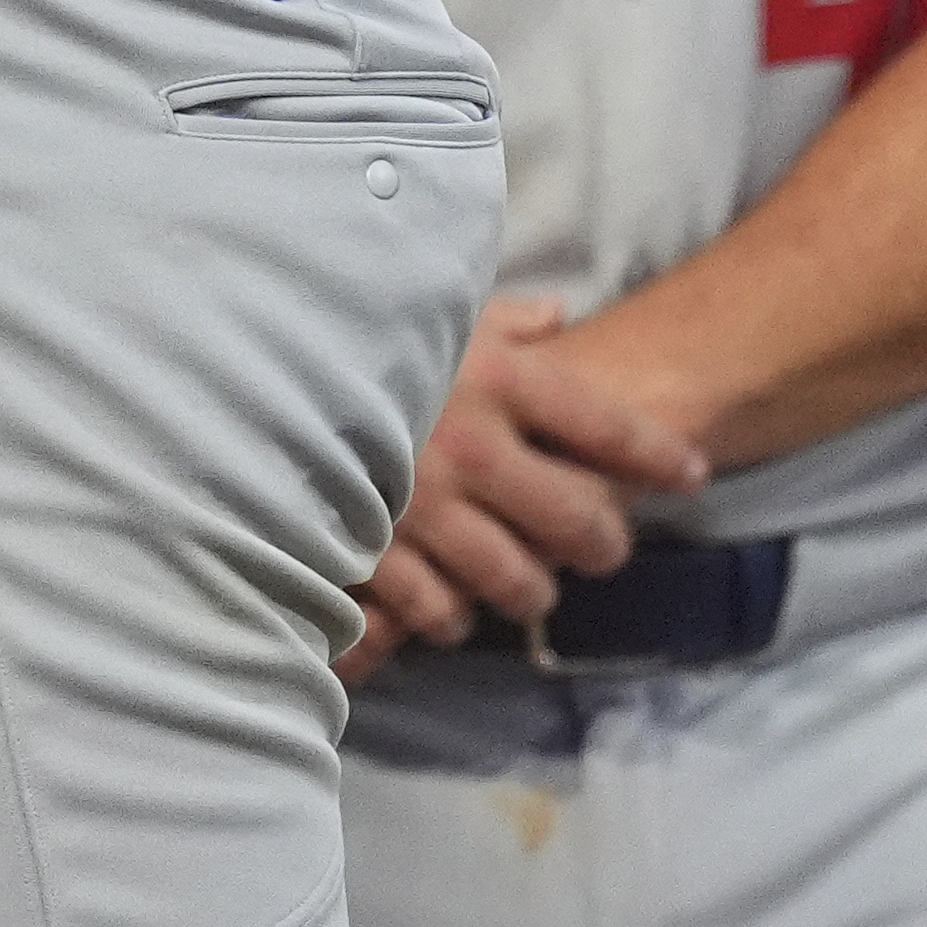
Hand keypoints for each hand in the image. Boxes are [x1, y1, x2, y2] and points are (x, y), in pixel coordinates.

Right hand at [339, 295, 711, 680]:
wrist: (236, 375)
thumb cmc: (340, 336)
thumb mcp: (426, 311)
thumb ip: (497, 320)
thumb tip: (557, 317)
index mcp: (494, 378)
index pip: (608, 428)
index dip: (661, 458)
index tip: (691, 474)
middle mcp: (472, 447)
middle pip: (581, 521)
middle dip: (605, 541)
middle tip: (606, 545)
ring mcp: (424, 510)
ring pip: (519, 581)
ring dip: (532, 590)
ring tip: (531, 588)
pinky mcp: (374, 557)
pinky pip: (440, 611)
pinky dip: (452, 615)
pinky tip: (450, 605)